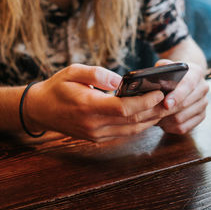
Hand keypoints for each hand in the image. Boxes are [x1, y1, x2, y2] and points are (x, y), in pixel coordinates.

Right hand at [23, 64, 165, 141]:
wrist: (40, 109)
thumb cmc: (57, 87)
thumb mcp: (73, 71)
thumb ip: (98, 74)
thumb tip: (121, 81)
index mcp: (89, 107)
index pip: (125, 109)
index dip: (145, 102)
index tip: (160, 92)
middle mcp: (94, 125)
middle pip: (133, 122)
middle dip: (154, 111)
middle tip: (170, 100)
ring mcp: (96, 134)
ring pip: (131, 131)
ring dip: (150, 120)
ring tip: (164, 107)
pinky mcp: (97, 138)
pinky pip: (124, 134)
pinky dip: (139, 125)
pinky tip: (148, 115)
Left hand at [155, 59, 208, 133]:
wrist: (186, 79)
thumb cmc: (172, 74)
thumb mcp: (166, 65)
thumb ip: (162, 68)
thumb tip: (154, 75)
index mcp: (196, 73)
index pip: (188, 85)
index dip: (177, 95)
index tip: (166, 104)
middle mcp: (203, 88)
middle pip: (185, 104)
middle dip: (166, 110)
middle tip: (151, 112)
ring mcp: (203, 103)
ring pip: (182, 118)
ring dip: (165, 119)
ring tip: (154, 116)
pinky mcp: (201, 116)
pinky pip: (183, 127)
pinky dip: (170, 127)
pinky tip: (162, 122)